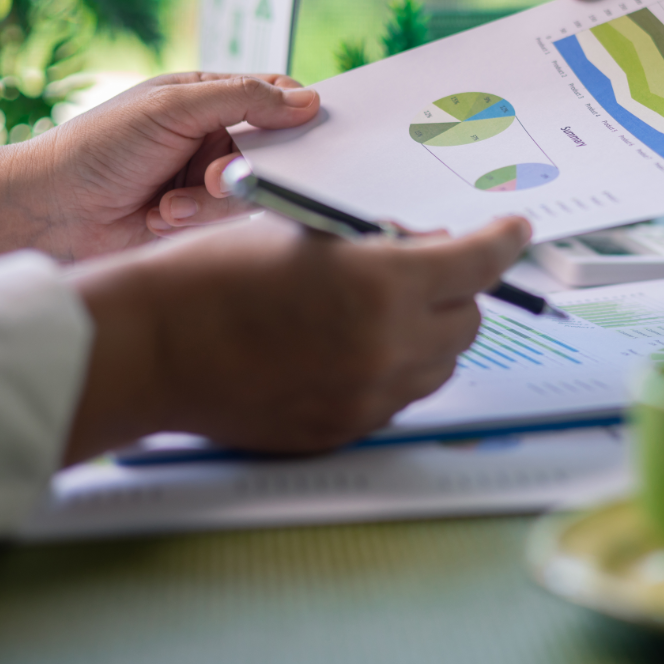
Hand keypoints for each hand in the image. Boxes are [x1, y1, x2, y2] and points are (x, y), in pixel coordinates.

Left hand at [0, 73, 318, 261]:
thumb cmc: (101, 146)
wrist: (52, 210)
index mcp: (207, 97)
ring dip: (210, 200)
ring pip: (250, 191)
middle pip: (272, 150)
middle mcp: (212, 137)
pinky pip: (226, 221)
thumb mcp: (173, 108)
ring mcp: (206, 180)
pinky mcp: (198, 220)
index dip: (297, 111)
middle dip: (244, 168)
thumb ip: (243, 100)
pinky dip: (194, 221)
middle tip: (215, 175)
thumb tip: (309, 100)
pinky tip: (159, 218)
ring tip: (168, 204)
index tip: (312, 127)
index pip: (274, 95)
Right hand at [60, 215, 532, 461]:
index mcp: (383, 285)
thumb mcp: (303, 233)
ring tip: (379, 309)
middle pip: (467, 321)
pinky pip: (395, 399)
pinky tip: (347, 347)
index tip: (514, 232)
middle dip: (455, 290)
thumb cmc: (211, 275)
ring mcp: (367, 399)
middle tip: (422, 267)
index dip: (502, 243)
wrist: (149, 347)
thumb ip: (375, 243)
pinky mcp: (341, 431)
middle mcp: (388, 348)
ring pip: (437, 367)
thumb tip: (420, 249)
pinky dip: (390, 371)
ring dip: (426, 334)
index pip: (478, 264)